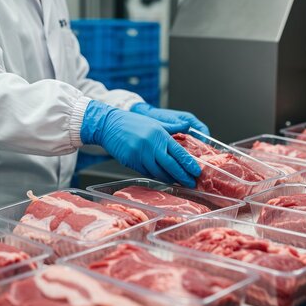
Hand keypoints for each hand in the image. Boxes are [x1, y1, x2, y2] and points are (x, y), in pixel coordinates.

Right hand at [81, 100, 200, 186]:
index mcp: (159, 135)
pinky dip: (156, 176)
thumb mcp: (154, 122)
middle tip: (191, 183)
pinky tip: (163, 178)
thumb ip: (172, 127)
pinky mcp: (131, 162)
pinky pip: (147, 172)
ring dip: (170, 179)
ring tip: (178, 182)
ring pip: (159, 173)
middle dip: (183, 176)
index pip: (178, 152)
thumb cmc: (132, 123)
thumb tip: (187, 125)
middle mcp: (151, 146)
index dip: (188, 164)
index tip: (197, 172)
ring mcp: (140, 155)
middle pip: (171, 166)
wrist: (108, 125)